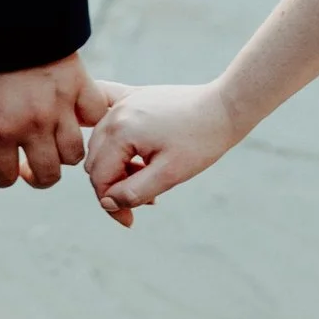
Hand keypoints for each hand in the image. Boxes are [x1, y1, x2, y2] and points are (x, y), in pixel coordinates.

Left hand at [0, 54, 108, 190]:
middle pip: (47, 175)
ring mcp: (61, 104)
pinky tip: (72, 113)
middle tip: (28, 162)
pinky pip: (95, 115)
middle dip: (36, 176)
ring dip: (62, 152)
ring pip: (74, 153)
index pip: (5, 177)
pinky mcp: (80, 82)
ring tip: (51, 140)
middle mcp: (34, 123)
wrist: (2, 4)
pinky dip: (87, 119)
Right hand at [84, 81, 239, 227]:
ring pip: (99, 146)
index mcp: (120, 131)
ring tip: (148, 178)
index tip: (131, 220)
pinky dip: (113, 143)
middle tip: (146, 199)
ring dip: (116, 168)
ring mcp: (120, 103)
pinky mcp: (130, 98)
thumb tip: (106, 203)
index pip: (99, 178)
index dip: (112, 205)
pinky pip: (106, 121)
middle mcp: (114, 113)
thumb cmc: (200, 140)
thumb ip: (134, 192)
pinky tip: (130, 154)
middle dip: (114, 187)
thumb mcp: (170, 174)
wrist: (223, 107)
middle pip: (95, 163)